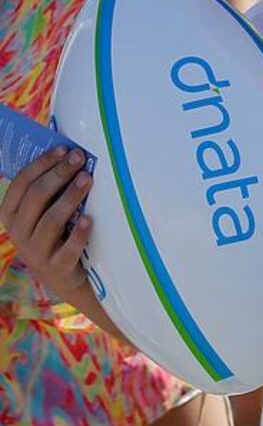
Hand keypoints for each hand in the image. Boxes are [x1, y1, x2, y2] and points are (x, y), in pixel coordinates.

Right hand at [0, 145, 92, 299]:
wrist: (64, 276)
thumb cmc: (55, 232)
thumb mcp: (42, 211)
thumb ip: (48, 187)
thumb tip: (68, 151)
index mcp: (10, 213)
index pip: (21, 183)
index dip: (42, 163)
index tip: (64, 148)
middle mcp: (18, 232)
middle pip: (36, 197)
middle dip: (59, 174)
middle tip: (79, 158)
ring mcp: (35, 252)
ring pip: (51, 220)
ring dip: (70, 197)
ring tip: (87, 179)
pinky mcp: (56, 269)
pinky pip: (67, 250)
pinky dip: (78, 234)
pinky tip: (89, 219)